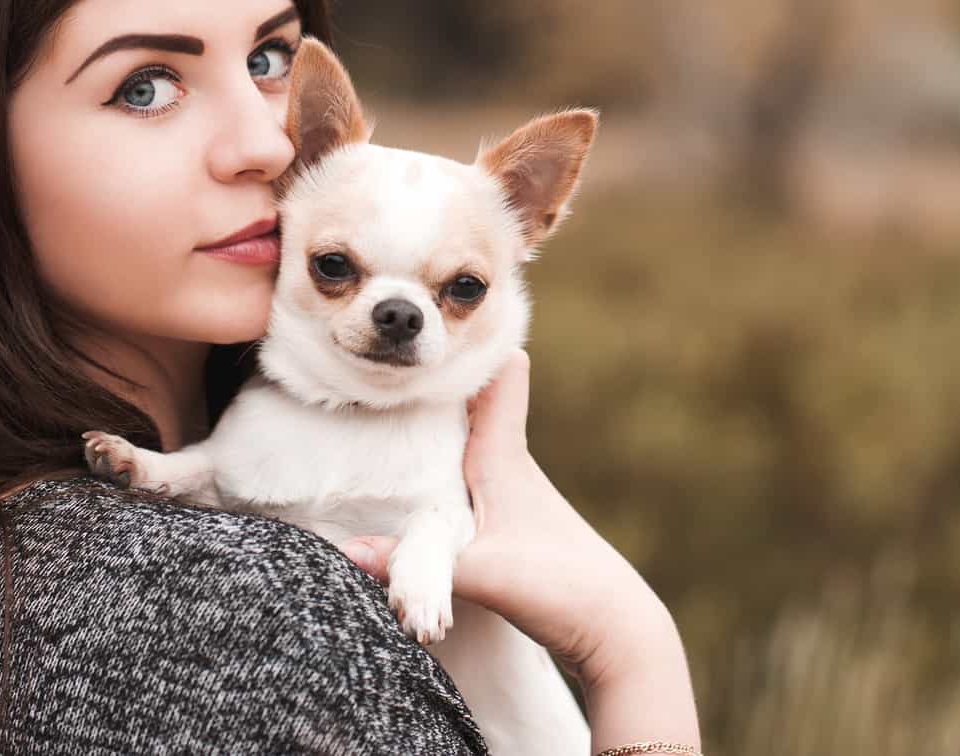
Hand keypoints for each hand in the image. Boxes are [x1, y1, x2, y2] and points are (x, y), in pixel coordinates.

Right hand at [339, 348, 665, 685]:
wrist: (616, 630)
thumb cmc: (560, 588)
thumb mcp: (483, 574)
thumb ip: (411, 565)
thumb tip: (343, 551)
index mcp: (503, 453)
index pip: (504, 371)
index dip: (474, 343)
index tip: (432, 328)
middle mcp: (508, 461)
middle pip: (475, 396)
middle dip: (437, 378)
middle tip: (387, 361)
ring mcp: (511, 490)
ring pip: (471, 433)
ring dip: (437, 421)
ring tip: (382, 408)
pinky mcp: (510, 520)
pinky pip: (468, 471)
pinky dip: (441, 463)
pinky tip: (410, 477)